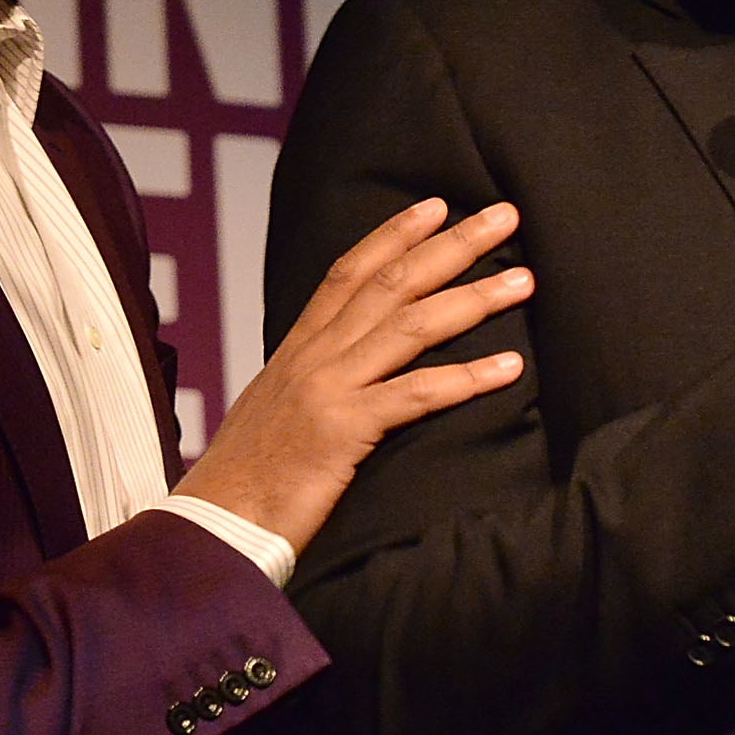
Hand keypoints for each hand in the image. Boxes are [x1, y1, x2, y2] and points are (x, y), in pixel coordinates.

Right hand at [177, 198, 531, 551]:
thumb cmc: (246, 483)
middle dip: (453, 245)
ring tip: (524, 282)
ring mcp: (326, 390)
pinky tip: (510, 366)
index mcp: (297, 350)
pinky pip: (416, 394)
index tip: (437, 207)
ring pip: (411, 326)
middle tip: (504, 216)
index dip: (394, 235)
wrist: (209, 527)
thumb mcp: (275, 414)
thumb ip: (312, 385)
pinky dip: (468, 378)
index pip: (348, 272)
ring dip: (474, 299)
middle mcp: (313, 357)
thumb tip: (346, 377)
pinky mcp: (341, 432)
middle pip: (391, 283)